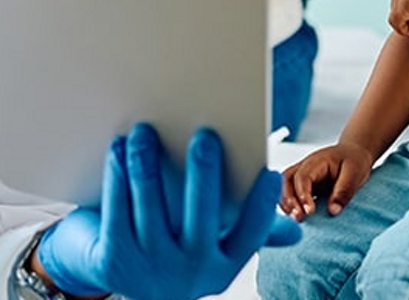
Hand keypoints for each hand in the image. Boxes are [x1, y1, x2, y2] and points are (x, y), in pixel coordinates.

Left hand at [35, 124, 300, 299]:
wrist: (113, 278)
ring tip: (146, 130)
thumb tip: (295, 232)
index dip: (261, 208)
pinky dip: (117, 175)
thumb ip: (248, 233)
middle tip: (205, 135)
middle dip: (205, 174)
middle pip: (201, 217)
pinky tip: (118, 148)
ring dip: (148, 164)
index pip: (249, 236)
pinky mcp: (113, 261)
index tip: (269, 173)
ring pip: (151, 208)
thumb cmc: (171, 250)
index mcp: (221, 264)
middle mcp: (189, 271)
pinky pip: (116, 210)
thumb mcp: (211, 250)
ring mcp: (150, 268)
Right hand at [279, 141, 373, 219]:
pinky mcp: (305, 184)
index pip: (303, 177)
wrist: (354, 153)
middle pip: (287, 180)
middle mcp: (305, 167)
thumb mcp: (354, 174)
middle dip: (289, 199)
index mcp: (317, 162)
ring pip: (286, 186)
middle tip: (298, 217)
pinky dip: (290, 204)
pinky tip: (297, 216)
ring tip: (296, 219)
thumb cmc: (354, 161)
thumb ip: (344, 192)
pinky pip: (291, 193)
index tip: (310, 212)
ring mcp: (303, 175)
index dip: (303, 195)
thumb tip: (333, 211)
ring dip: (288, 203)